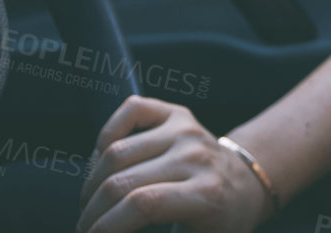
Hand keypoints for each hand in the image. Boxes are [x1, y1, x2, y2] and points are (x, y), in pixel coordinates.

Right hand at [77, 96, 274, 232]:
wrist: (245, 183)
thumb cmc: (218, 221)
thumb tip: (113, 232)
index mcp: (206, 193)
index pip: (142, 205)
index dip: (106, 226)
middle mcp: (196, 156)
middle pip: (122, 180)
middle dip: (92, 211)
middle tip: (85, 226)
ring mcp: (186, 130)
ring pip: (116, 150)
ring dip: (91, 182)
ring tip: (90, 203)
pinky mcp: (177, 114)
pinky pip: (131, 110)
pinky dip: (107, 132)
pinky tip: (101, 161)